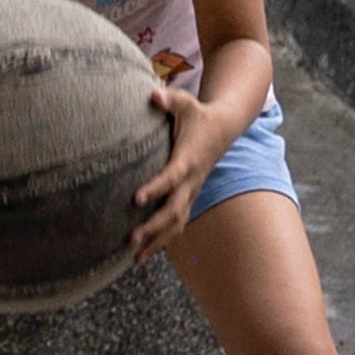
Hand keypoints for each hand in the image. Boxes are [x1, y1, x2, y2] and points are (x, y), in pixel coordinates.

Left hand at [126, 80, 220, 254]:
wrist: (223, 128)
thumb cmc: (198, 114)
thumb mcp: (185, 102)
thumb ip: (169, 99)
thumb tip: (153, 95)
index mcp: (187, 160)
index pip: (171, 178)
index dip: (155, 189)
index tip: (135, 199)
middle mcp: (191, 181)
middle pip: (173, 210)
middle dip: (153, 227)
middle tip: (130, 239)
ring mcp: (192, 193)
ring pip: (176, 224)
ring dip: (157, 242)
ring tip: (134, 260)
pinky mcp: (189, 199)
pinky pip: (176, 225)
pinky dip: (162, 241)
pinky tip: (143, 255)